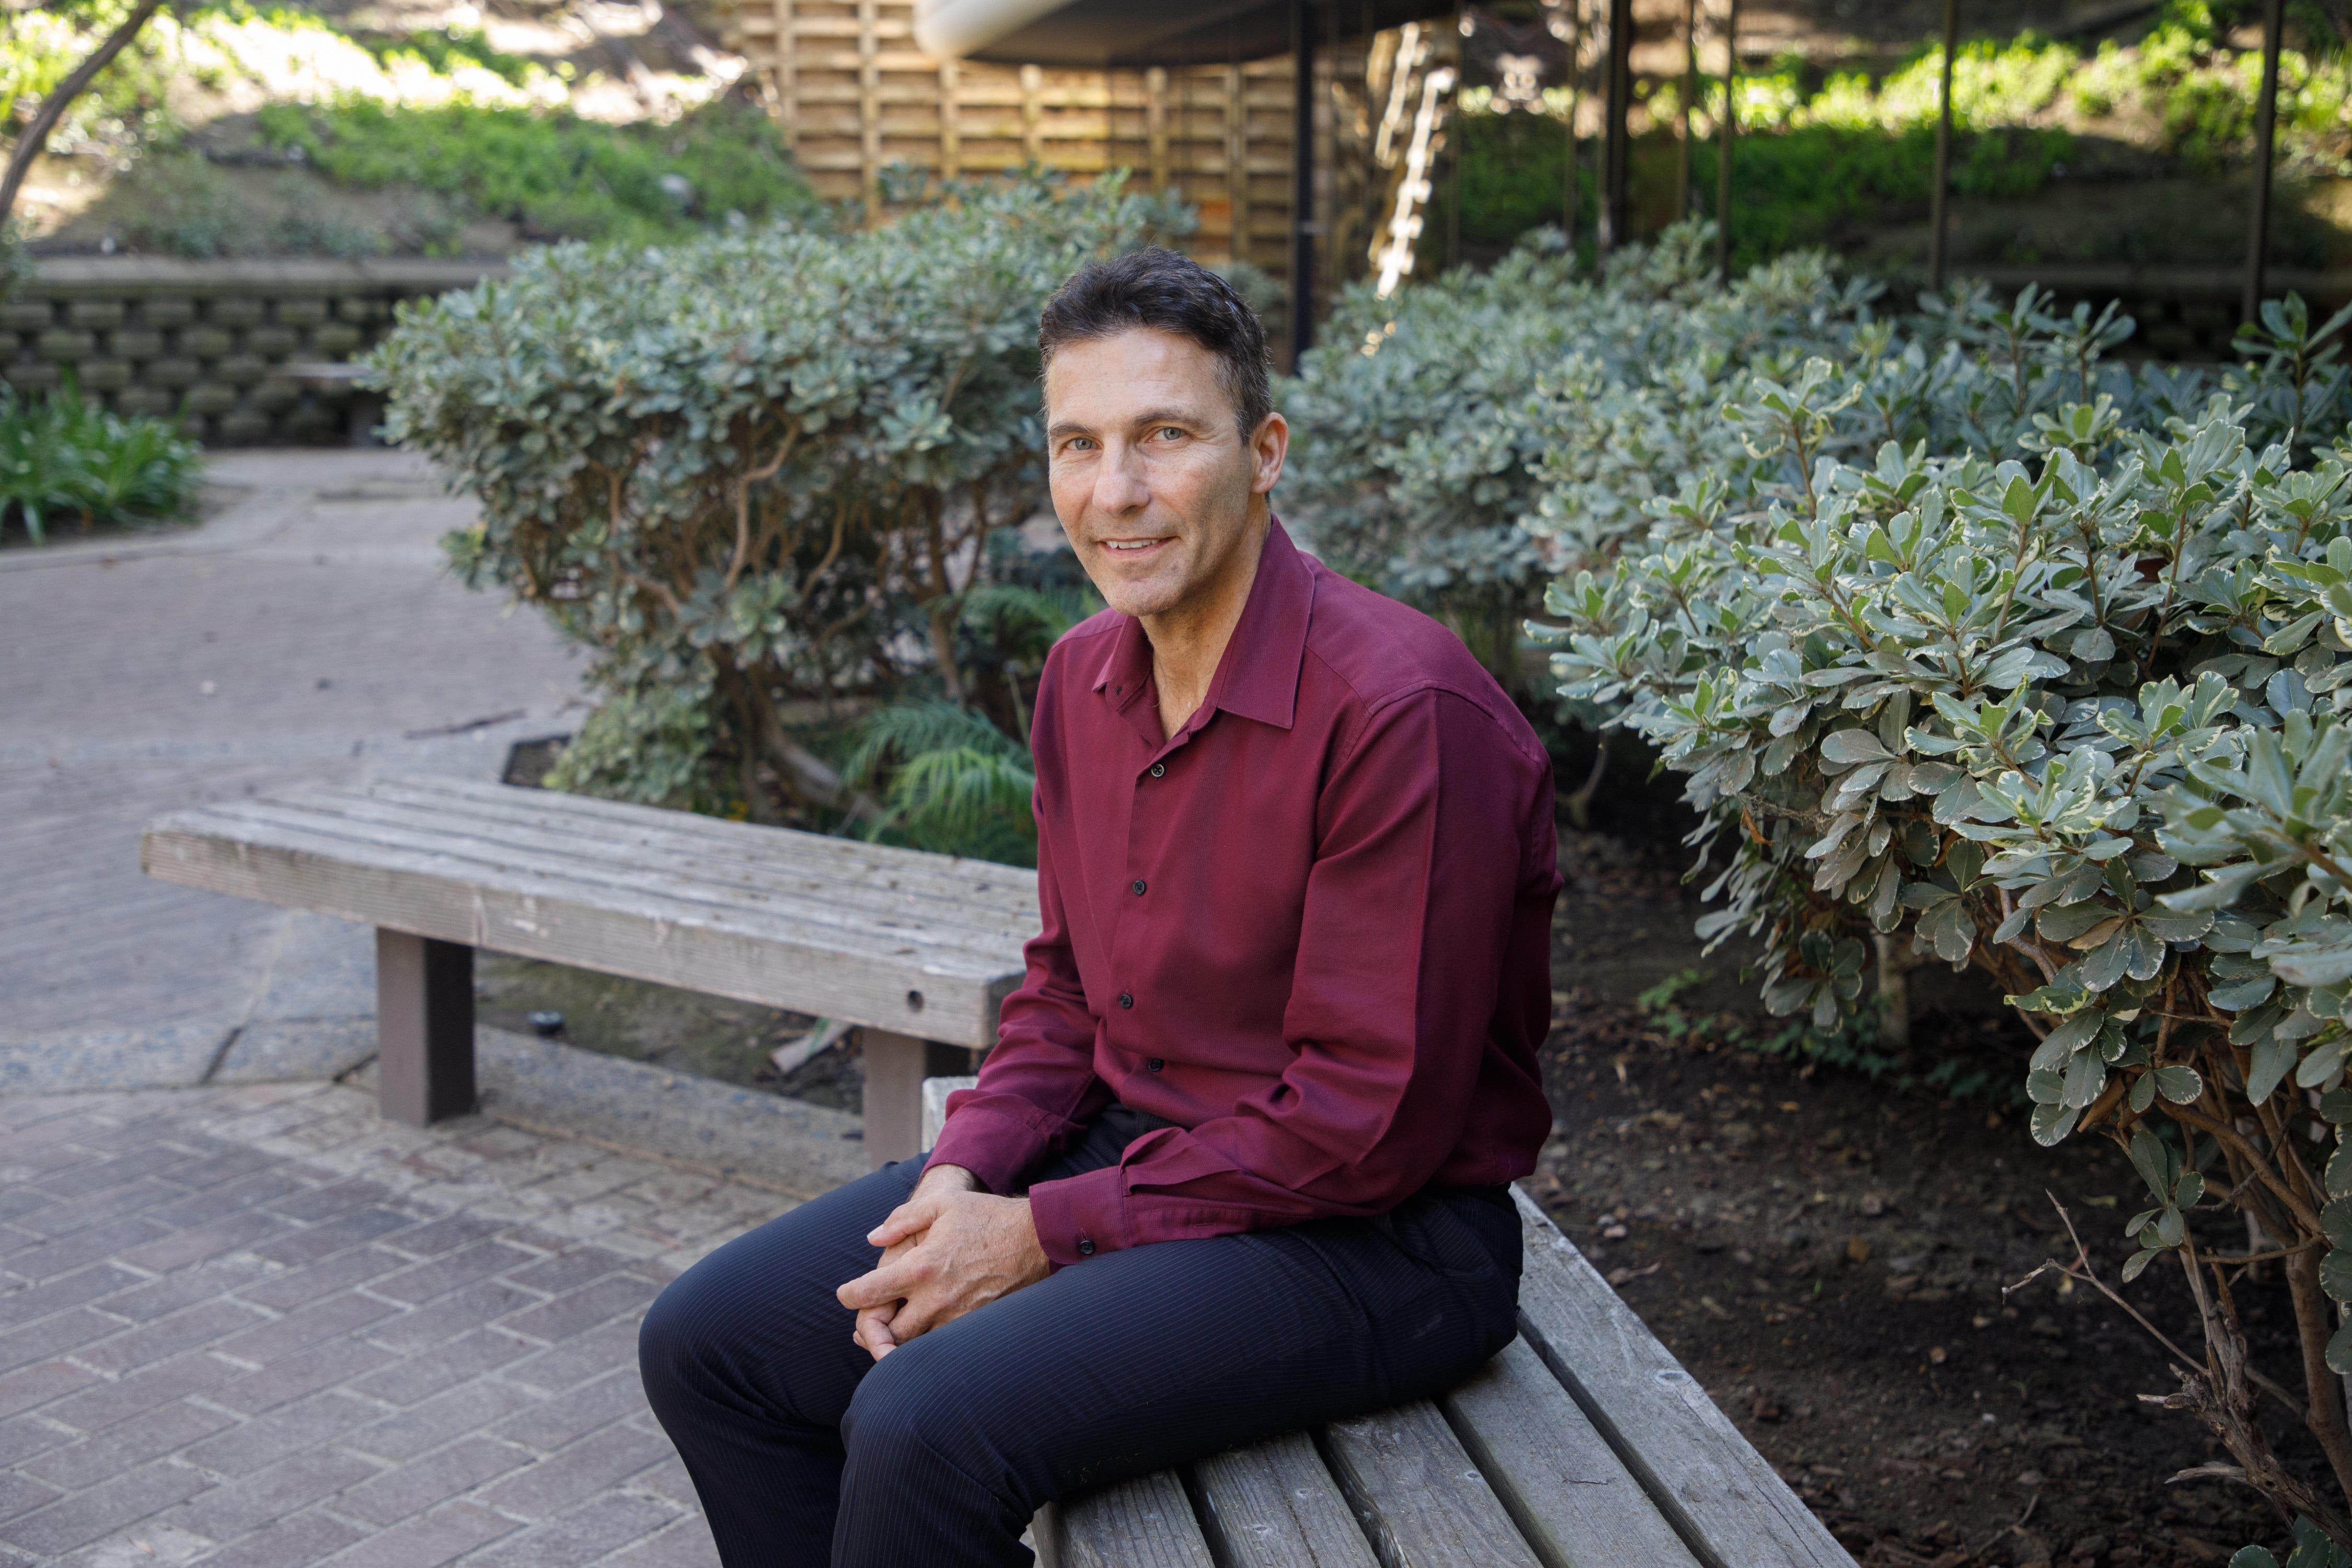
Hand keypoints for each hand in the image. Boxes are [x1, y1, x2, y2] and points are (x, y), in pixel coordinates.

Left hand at [837, 1166, 1048, 1358]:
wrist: (1036, 1238)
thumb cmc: (987, 1217)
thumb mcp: (941, 1206)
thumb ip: (901, 1220)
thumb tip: (873, 1239)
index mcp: (920, 1267)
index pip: (868, 1294)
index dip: (848, 1295)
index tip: (845, 1294)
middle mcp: (934, 1299)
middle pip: (887, 1332)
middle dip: (871, 1330)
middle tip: (866, 1321)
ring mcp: (956, 1316)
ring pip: (915, 1345)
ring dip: (899, 1339)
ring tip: (892, 1327)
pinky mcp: (975, 1325)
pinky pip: (942, 1343)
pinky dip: (927, 1341)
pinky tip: (924, 1328)